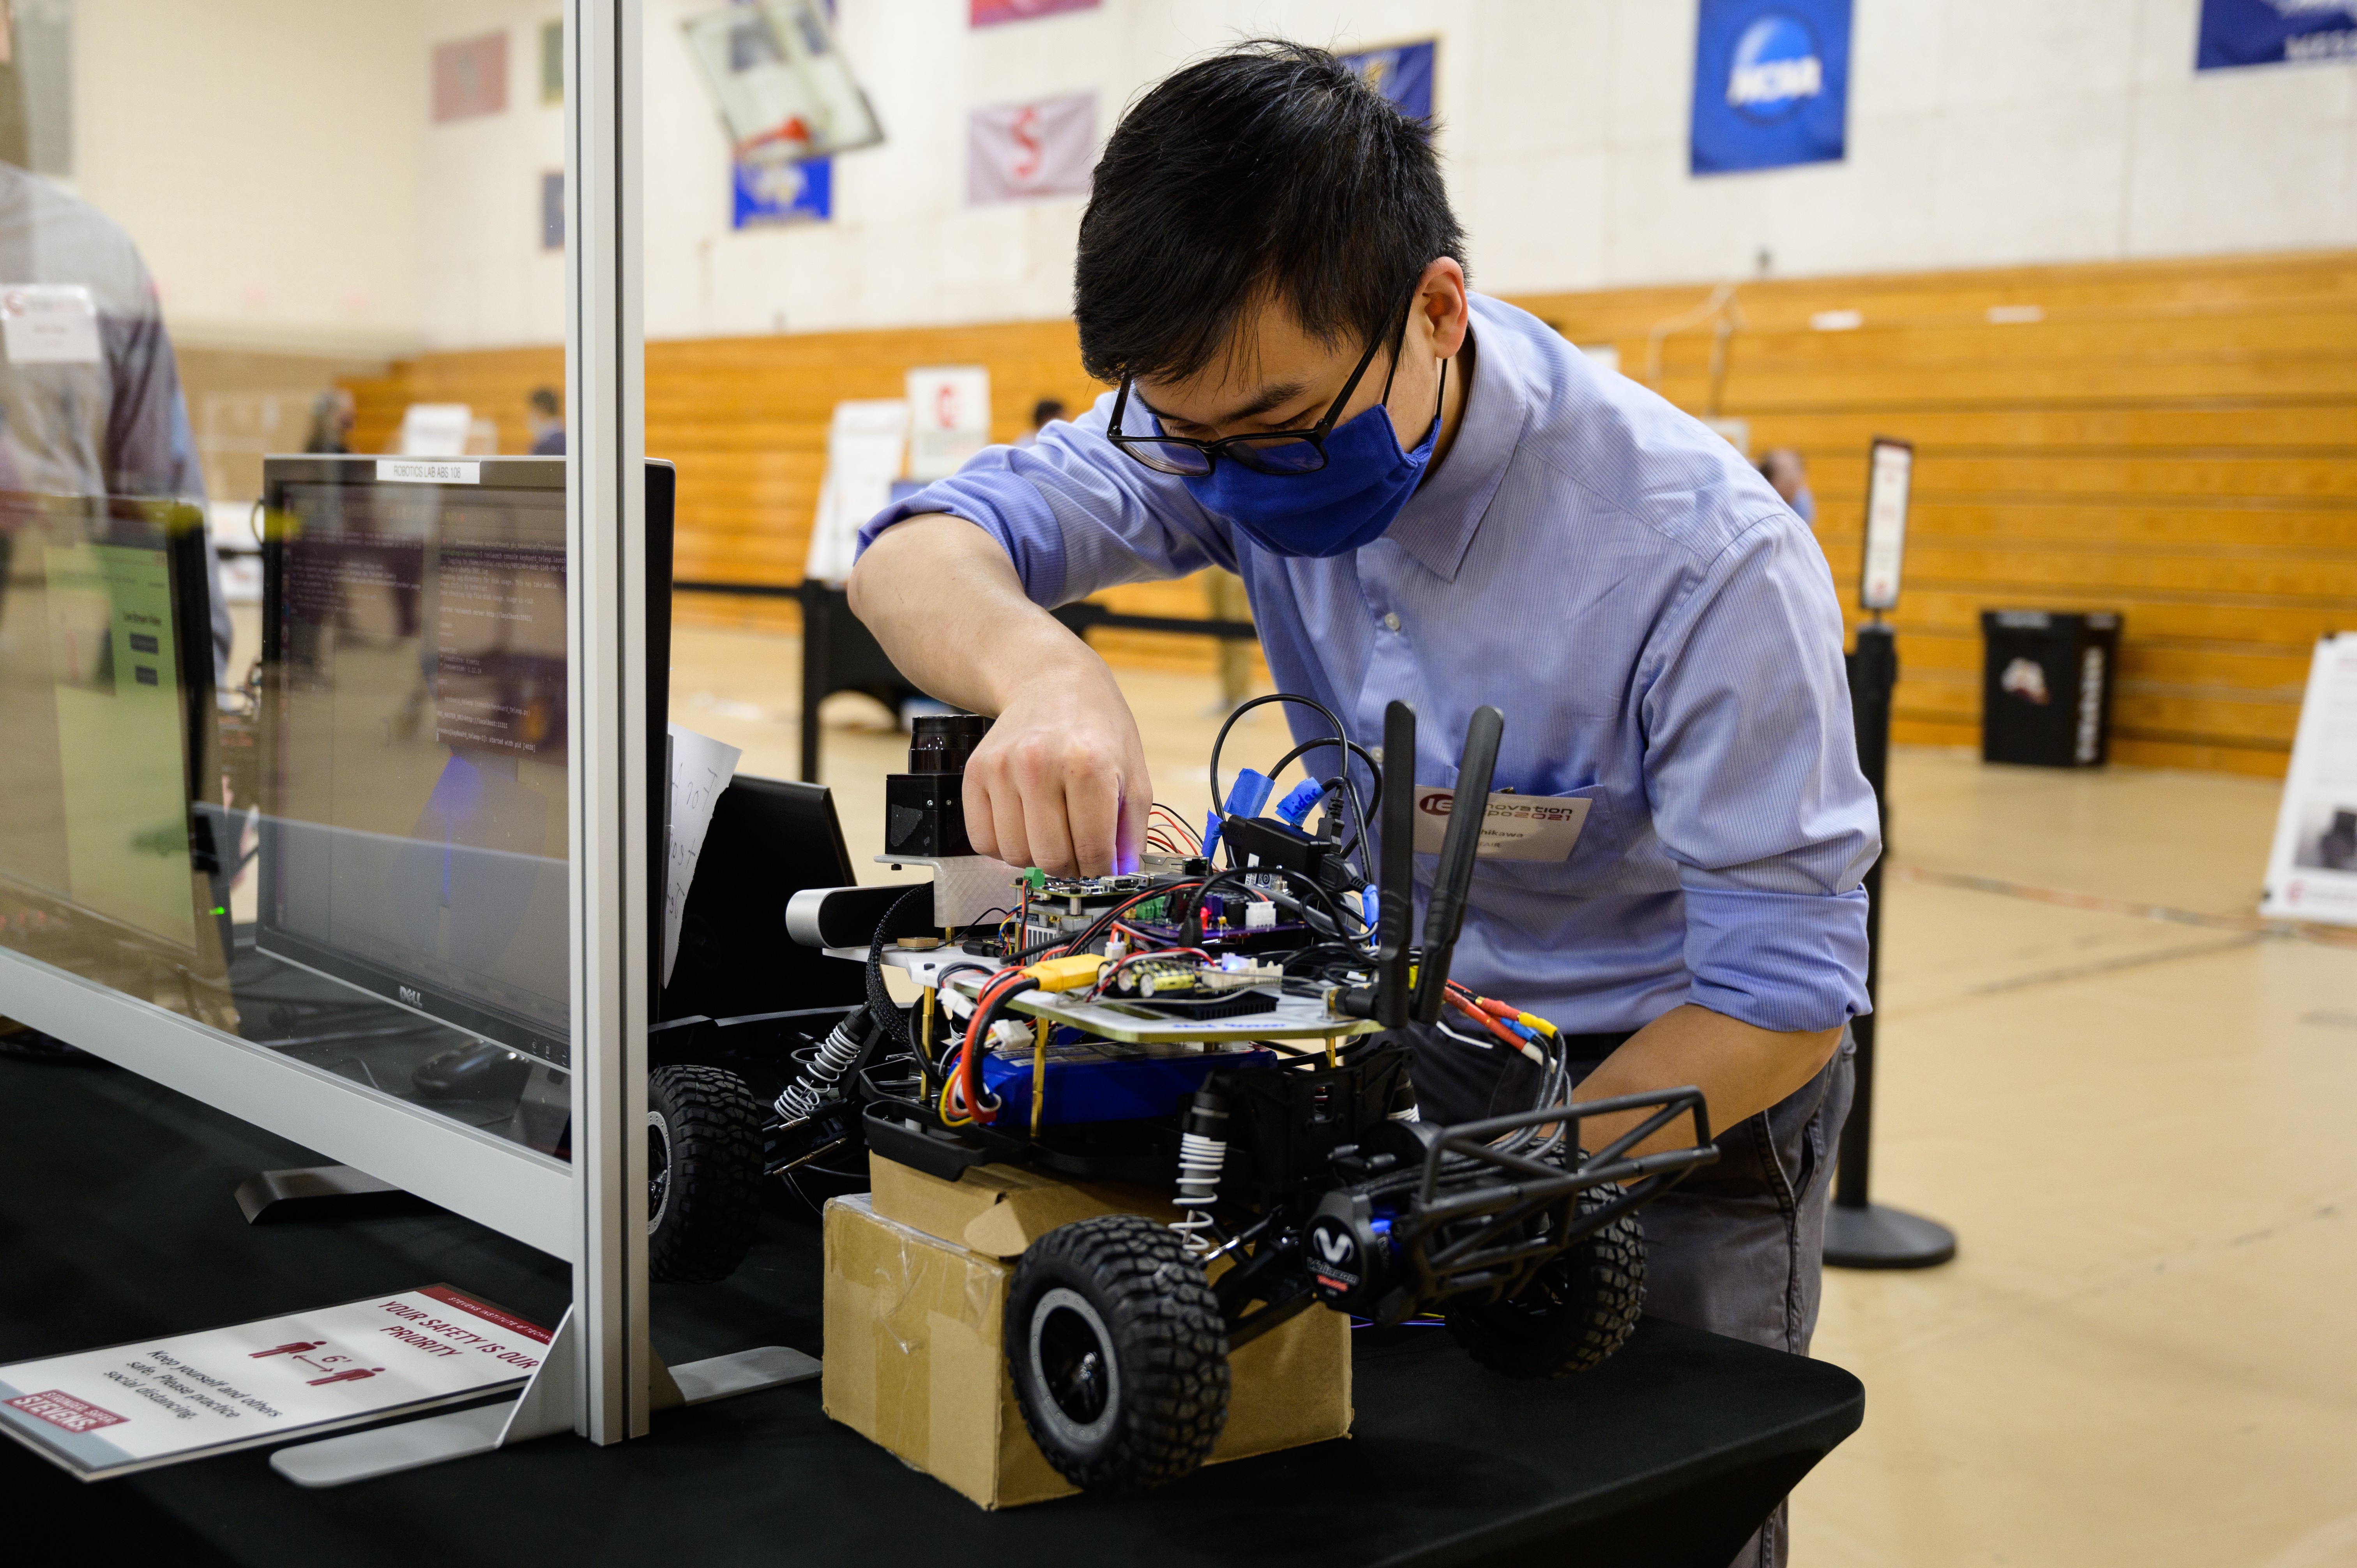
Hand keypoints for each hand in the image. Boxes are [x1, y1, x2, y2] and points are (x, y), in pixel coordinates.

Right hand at [962, 656, 1149, 876]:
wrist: (1050, 682)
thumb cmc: (1097, 729)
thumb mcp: (1133, 774)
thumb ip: (1130, 832)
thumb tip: (1119, 879)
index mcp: (1089, 764)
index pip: (1092, 850)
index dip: (1100, 871)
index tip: (1101, 868)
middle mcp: (1040, 763)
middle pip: (1051, 859)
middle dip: (1070, 867)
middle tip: (1078, 852)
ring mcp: (1002, 768)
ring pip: (1015, 855)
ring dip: (1036, 856)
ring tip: (1052, 830)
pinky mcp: (975, 773)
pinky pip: (983, 841)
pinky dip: (1004, 845)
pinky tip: (1024, 823)